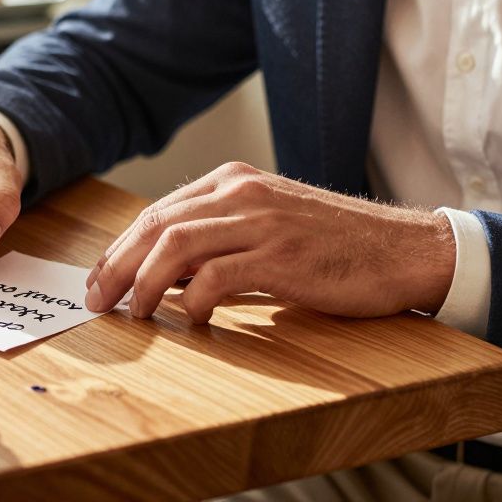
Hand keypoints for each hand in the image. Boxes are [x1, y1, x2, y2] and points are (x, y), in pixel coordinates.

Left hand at [84, 162, 455, 323]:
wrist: (404, 249)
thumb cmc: (335, 245)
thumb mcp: (269, 225)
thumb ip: (219, 239)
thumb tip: (164, 275)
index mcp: (233, 180)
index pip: (157, 212)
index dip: (119, 248)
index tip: (99, 280)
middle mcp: (241, 191)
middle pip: (155, 226)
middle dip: (116, 266)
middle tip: (97, 301)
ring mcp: (261, 220)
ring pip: (175, 246)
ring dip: (143, 283)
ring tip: (134, 314)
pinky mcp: (281, 255)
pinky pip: (217, 276)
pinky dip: (193, 301)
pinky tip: (193, 320)